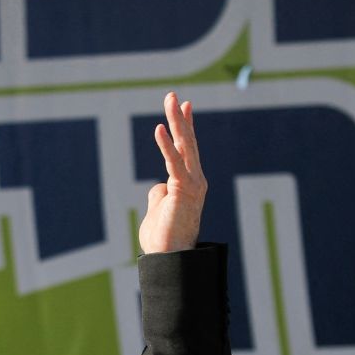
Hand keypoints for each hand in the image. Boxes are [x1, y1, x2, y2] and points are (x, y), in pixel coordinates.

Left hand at [138, 90, 206, 253]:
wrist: (170, 259)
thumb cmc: (164, 240)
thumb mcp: (159, 211)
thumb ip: (160, 194)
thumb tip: (158, 186)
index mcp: (190, 184)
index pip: (188, 149)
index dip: (186, 126)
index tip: (185, 105)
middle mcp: (196, 181)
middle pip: (188, 142)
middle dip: (181, 116)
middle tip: (173, 94)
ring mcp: (192, 185)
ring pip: (185, 146)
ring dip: (176, 121)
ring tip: (171, 99)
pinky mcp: (183, 190)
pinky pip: (173, 162)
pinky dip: (166, 145)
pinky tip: (159, 128)